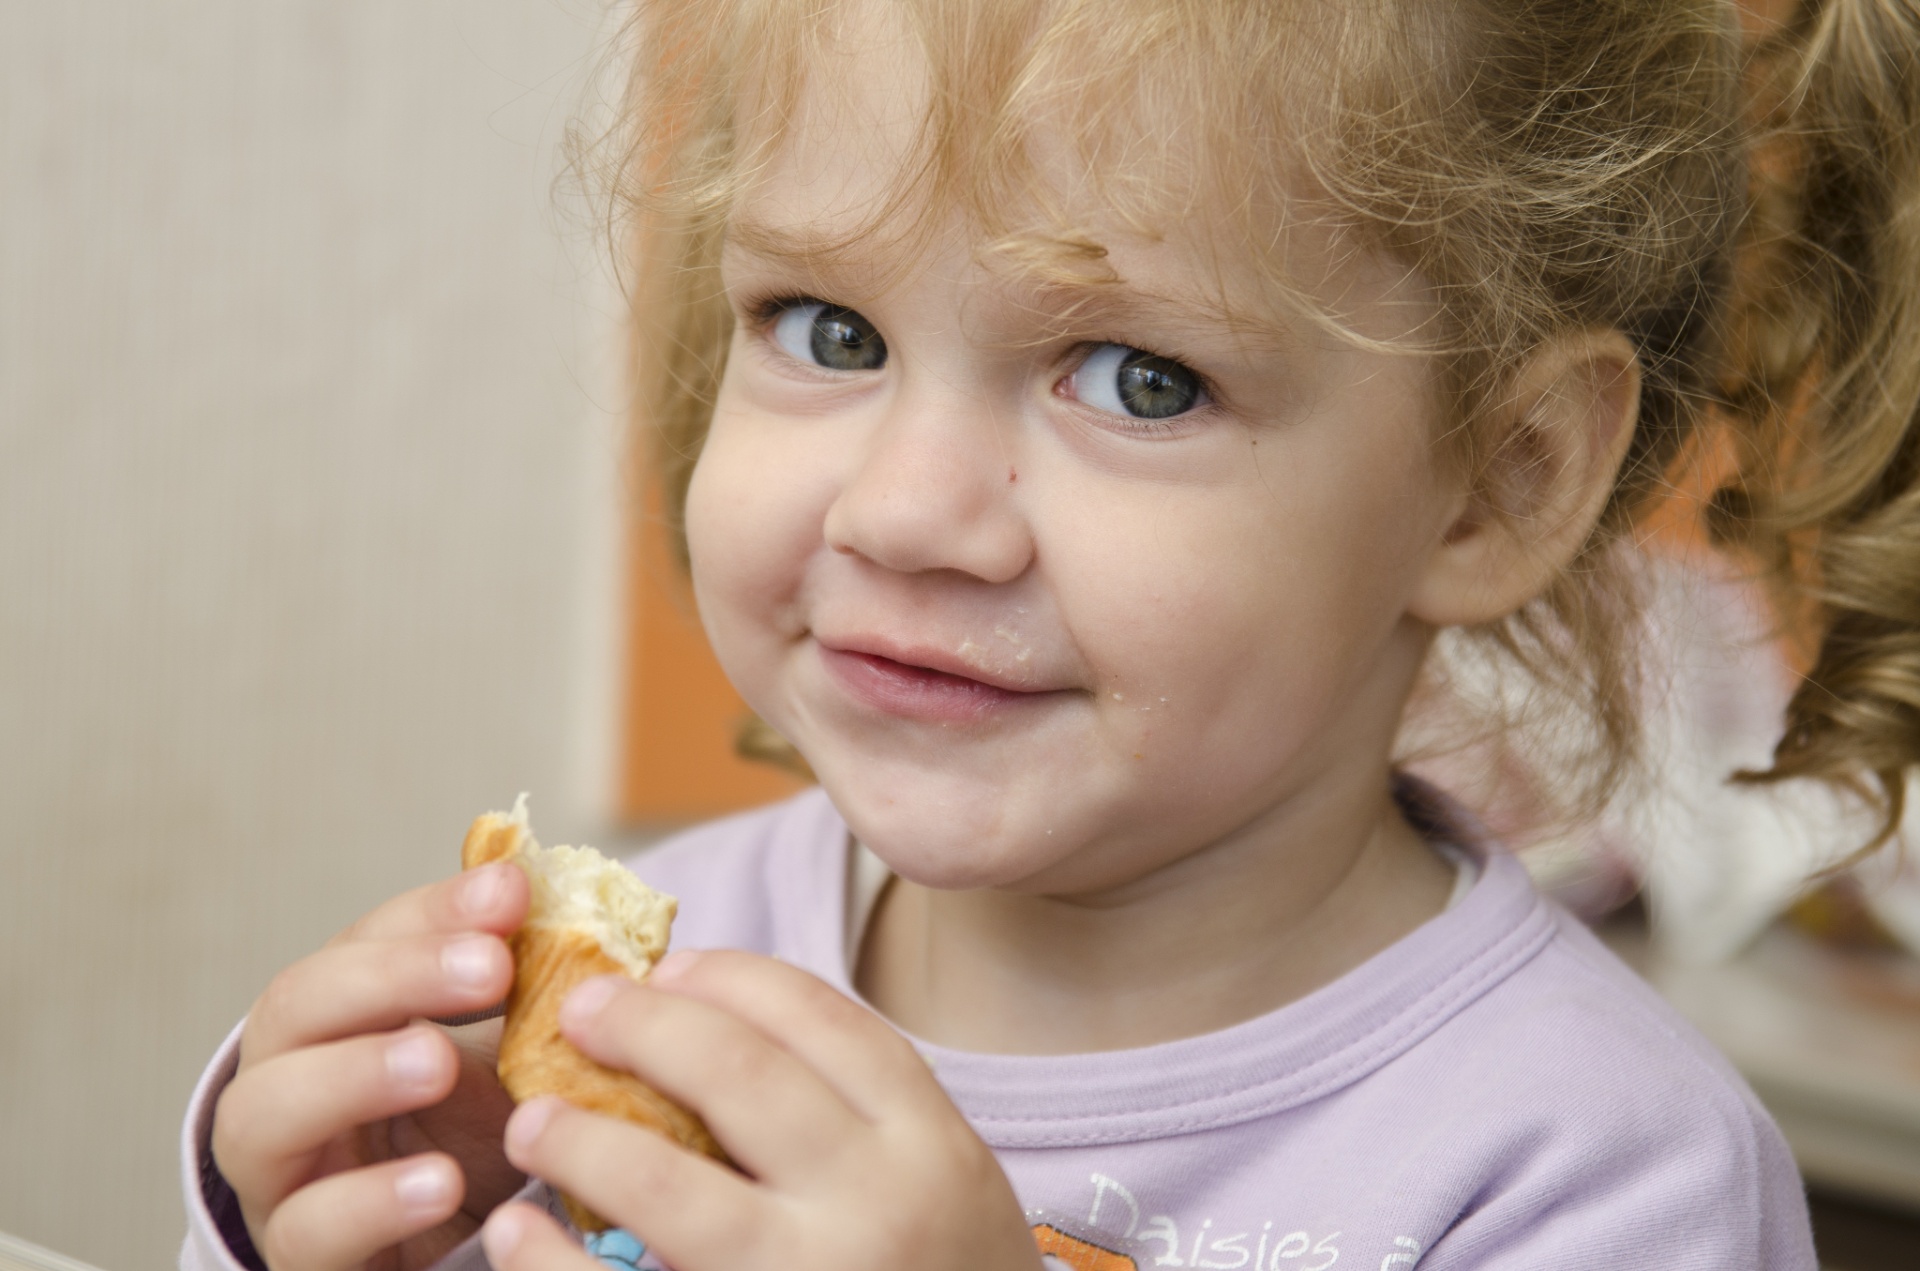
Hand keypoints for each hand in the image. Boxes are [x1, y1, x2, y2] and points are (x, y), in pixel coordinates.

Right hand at [211, 863, 531, 1270]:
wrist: (461, 1247)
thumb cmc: (476, 1134)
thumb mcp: (507, 1052)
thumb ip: (533, 988)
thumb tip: (602, 916)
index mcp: (340, 1015)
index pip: (364, 940)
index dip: (432, 912)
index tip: (512, 893)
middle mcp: (289, 1082)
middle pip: (295, 1007)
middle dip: (391, 977)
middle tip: (489, 968)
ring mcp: (282, 1173)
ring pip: (262, 1115)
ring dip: (353, 1076)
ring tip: (437, 1063)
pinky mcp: (303, 1258)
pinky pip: (307, 1231)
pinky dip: (369, 1203)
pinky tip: (441, 1181)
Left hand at [479, 951, 1042, 1270]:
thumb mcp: (945, 1188)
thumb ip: (860, 1119)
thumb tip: (710, 1024)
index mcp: (930, 1143)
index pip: (821, 1020)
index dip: (731, 978)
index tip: (668, 968)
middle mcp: (876, 1205)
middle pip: (739, 1074)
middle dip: (644, 1026)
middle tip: (581, 1009)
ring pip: (664, 1182)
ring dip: (579, 1136)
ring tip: (534, 1121)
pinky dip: (549, 1261)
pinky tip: (519, 1231)